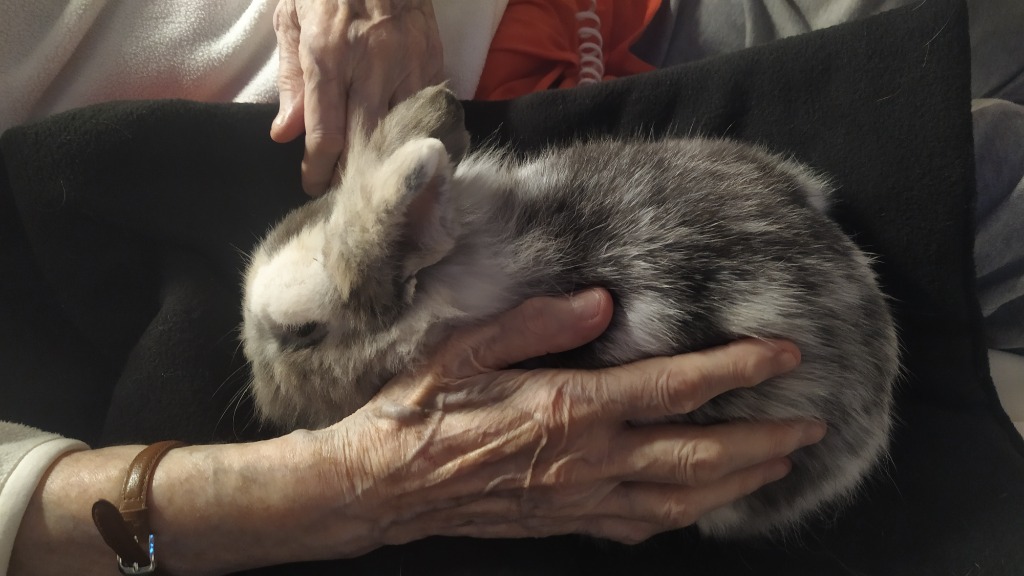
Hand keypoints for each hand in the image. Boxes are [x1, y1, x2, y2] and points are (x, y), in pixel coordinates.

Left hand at [271, 0, 443, 195]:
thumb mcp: (292, 20)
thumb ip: (291, 79)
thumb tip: (285, 133)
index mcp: (328, 54)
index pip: (326, 134)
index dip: (318, 169)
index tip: (313, 185)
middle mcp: (371, 63)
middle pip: (364, 140)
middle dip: (350, 172)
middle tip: (341, 191)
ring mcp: (407, 62)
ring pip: (400, 130)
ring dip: (384, 157)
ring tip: (372, 175)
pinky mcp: (432, 59)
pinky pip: (425, 108)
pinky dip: (414, 130)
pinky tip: (405, 146)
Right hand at [314, 288, 826, 546]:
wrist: (384, 486)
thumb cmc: (421, 410)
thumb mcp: (467, 347)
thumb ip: (538, 321)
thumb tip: (601, 302)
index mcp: (571, 406)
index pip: (678, 386)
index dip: (739, 369)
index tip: (784, 354)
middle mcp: (589, 459)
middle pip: (702, 455)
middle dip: (766, 440)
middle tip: (812, 425)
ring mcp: (582, 498)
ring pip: (685, 501)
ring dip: (742, 484)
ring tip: (782, 467)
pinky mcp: (568, 522)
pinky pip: (642, 526)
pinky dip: (687, 516)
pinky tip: (705, 507)